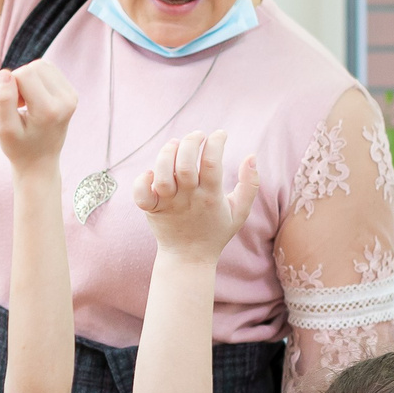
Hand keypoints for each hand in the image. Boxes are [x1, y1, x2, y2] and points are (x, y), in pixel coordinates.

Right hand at [0, 60, 74, 168]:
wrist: (40, 162)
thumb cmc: (19, 147)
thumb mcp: (4, 128)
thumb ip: (3, 100)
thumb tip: (5, 72)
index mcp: (49, 110)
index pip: (24, 74)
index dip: (10, 86)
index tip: (12, 107)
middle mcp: (66, 100)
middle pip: (34, 66)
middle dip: (20, 81)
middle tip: (19, 106)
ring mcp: (72, 96)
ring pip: (41, 65)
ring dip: (28, 80)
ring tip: (26, 104)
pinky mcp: (72, 92)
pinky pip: (48, 70)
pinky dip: (36, 80)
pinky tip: (34, 100)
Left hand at [132, 131, 255, 264]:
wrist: (189, 258)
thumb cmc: (215, 231)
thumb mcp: (240, 211)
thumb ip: (250, 184)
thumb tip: (251, 156)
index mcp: (211, 197)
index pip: (213, 162)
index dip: (217, 142)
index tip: (220, 135)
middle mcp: (188, 199)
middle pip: (185, 165)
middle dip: (190, 143)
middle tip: (197, 136)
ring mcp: (168, 204)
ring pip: (162, 175)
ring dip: (167, 154)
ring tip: (175, 144)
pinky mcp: (152, 210)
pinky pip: (141, 194)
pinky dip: (142, 180)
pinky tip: (151, 172)